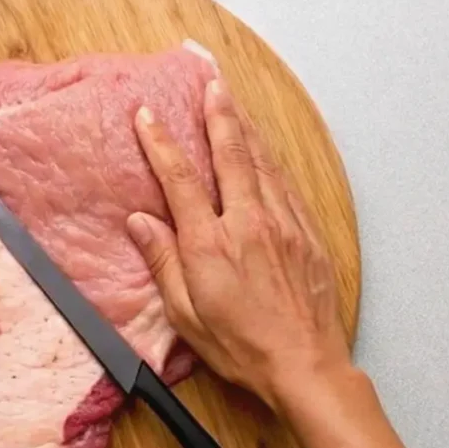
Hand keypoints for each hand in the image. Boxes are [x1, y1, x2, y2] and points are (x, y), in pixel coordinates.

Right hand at [127, 78, 349, 411]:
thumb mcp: (187, 314)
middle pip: (230, 154)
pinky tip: (265, 149)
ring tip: (234, 102)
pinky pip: (286, 184)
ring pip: (263, 162)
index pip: (181, 179)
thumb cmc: (243, 347)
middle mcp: (250, 224)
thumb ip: (163, 261)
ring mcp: (284, 225)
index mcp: (212, 244)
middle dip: (217, 113)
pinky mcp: (307, 234)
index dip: (161, 143)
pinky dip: (271, 159)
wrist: (305, 365)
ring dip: (246, 127)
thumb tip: (141, 222)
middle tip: (210, 82)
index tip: (148, 117)